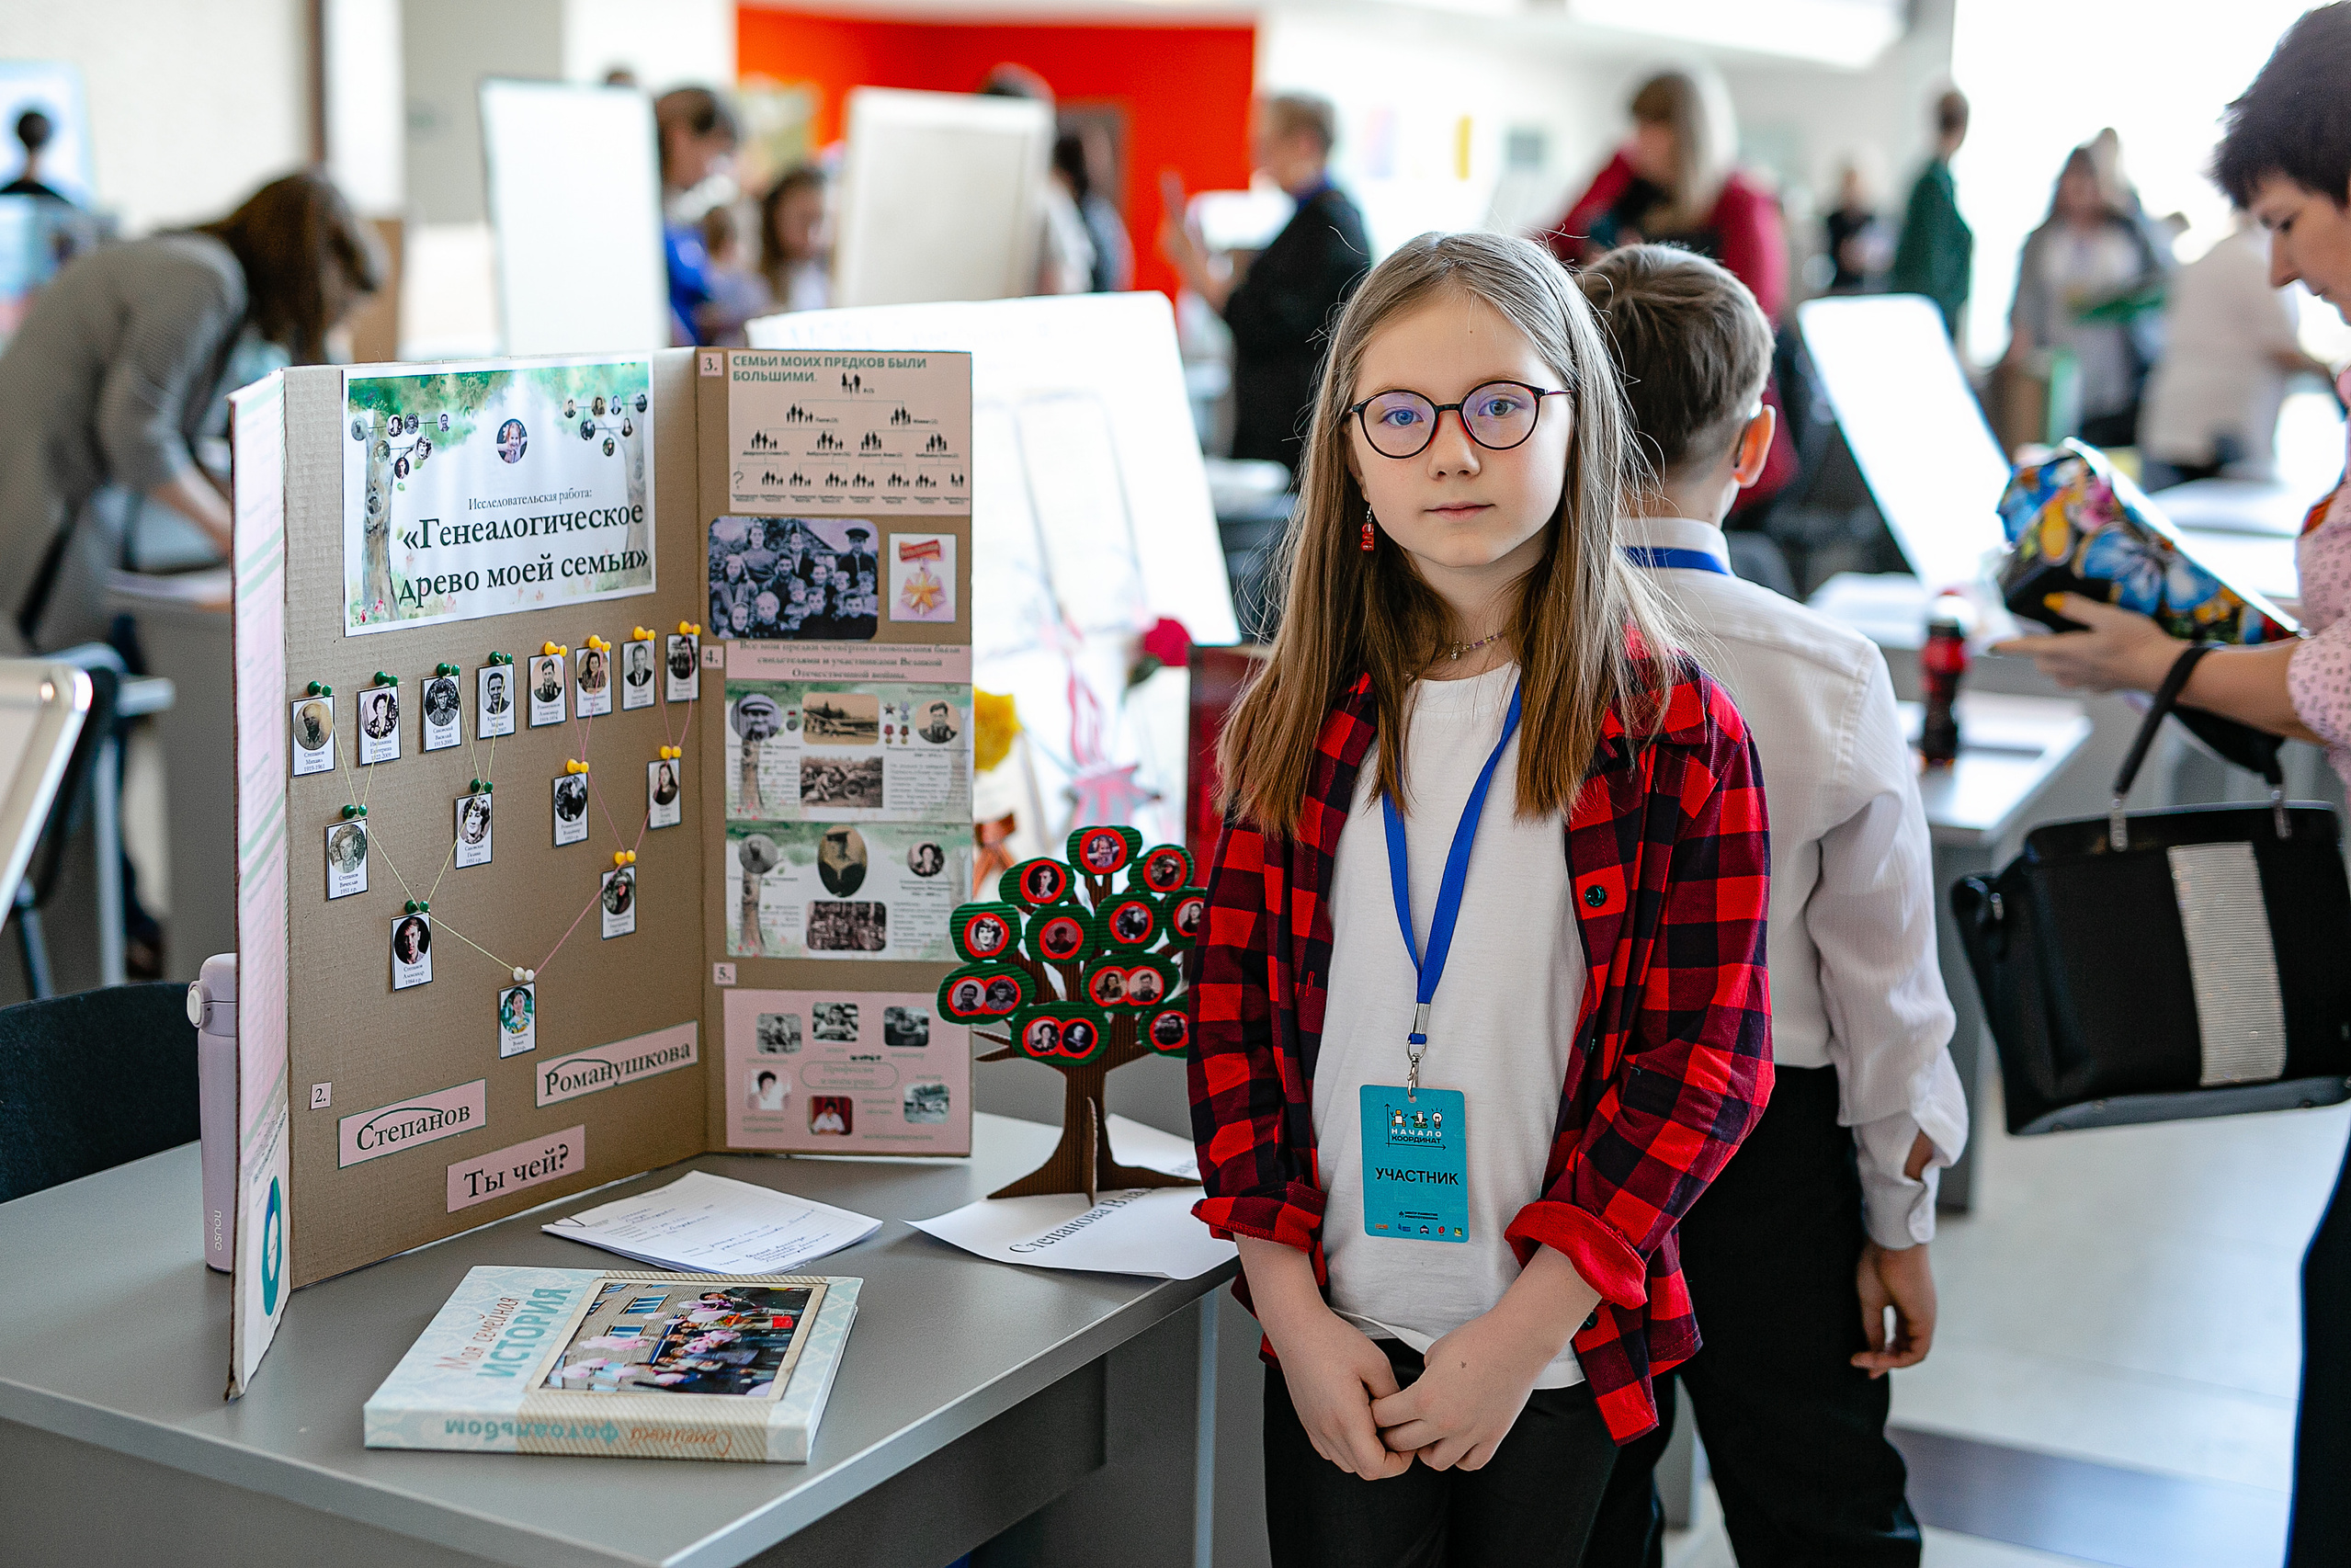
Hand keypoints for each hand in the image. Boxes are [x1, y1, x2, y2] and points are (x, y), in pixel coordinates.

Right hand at [1238, 1237, 1410, 1479]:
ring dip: (1366, 1455)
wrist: (1296, 1329)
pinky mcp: (1308, 1423)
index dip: (1399, 1463)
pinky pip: (1331, 1451)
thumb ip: (1393, 1396)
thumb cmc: (1334, 1341)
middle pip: (1363, 1471)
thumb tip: (1401, 1416)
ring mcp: (1315, 1429)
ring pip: (1346, 1464)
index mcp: (1347, 1419)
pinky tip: (1357, 1424)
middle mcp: (1328, 1431)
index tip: (1407, 1443)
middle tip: (1396, 1434)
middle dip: (1386, 1461)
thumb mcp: (1376, 1363)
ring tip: (1377, 1428)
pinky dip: (1348, 1448)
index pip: (1376, 1468)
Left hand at [1368, 1246, 1597, 1470]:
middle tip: (1393, 1426)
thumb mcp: (1434, 1353)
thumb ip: (1421, 1379)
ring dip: (1426, 1451)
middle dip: (1392, 1435)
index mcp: (1424, 1397)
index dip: (1376, 1411)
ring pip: (1435, 1462)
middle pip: (1402, 1444)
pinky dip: (1460, 1457)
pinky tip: (1457, 1442)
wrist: (1517, 1342)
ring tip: (1427, 1436)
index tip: (1377, 1408)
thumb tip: (1418, 1391)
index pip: (1383, 1418)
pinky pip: (1470, 1463)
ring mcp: (1470, 1433)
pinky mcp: (1492, 1437)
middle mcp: (1444, 1422)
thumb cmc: (1474, 1340)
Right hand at [1853, 1240, 1936, 1376]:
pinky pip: (1917, 1352)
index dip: (1881, 1353)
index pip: (1898, 1340)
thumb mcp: (1871, 1302)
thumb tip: (1872, 1350)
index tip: (1860, 1360)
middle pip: (1906, 1350)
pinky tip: (1878, 1358)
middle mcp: (1919, 1317)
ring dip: (1890, 1362)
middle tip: (1863, 1368)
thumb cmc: (1878, 1265)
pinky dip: (1898, 1359)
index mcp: (1907, 1310)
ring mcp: (1924, 1319)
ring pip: (1913, 1354)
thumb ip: (1873, 1328)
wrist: (1890, 1244)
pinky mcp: (1925, 1320)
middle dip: (1885, 1362)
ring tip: (1867, 1362)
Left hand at [1990, 592, 2183, 694]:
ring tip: (2077, 642)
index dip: (2008, 646)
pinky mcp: (2099, 687)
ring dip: (2058, 659)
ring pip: (2057, 671)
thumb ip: (2078, 608)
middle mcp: (2069, 670)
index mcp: (2066, 651)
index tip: (1991, 645)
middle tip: (2053, 630)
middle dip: (2040, 647)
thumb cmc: (2138, 641)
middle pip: (2041, 660)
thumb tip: (2055, 601)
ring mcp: (2084, 682)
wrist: (2165, 671)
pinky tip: (2100, 657)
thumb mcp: (2108, 616)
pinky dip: (2079, 667)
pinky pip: (2078, 678)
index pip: (2028, 648)